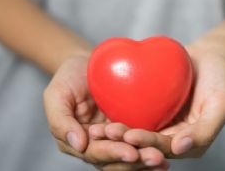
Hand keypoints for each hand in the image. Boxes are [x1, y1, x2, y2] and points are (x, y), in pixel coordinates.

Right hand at [43, 55, 169, 169]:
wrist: (87, 64)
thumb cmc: (69, 77)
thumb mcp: (57, 95)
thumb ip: (60, 121)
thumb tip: (79, 145)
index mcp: (78, 142)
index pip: (95, 153)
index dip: (113, 154)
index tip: (131, 152)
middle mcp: (96, 145)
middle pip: (116, 161)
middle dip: (135, 161)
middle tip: (156, 157)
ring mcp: (114, 140)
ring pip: (129, 158)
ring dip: (145, 161)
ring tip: (162, 159)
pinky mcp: (129, 130)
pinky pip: (140, 144)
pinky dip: (152, 149)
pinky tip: (167, 152)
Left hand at [90, 46, 224, 158]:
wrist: (210, 57)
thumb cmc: (220, 80)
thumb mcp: (221, 105)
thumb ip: (205, 130)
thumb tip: (180, 150)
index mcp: (188, 143)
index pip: (163, 148)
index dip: (146, 144)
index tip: (129, 136)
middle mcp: (171, 137)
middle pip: (145, 144)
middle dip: (125, 142)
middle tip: (106, 133)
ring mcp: (159, 124)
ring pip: (135, 132)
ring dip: (117, 133)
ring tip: (98, 128)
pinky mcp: (150, 110)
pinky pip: (132, 115)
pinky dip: (118, 116)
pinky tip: (102, 113)